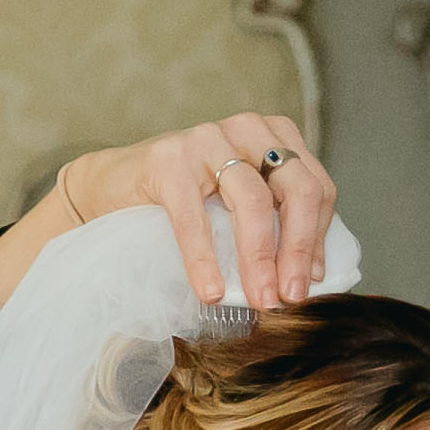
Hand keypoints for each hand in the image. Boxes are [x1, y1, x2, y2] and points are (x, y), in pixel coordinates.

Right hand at [66, 116, 336, 308]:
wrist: (111, 186)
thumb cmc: (183, 202)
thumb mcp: (237, 204)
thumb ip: (274, 224)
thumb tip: (310, 276)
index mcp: (274, 137)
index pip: (316, 187)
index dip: (318, 239)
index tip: (311, 282)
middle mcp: (247, 130)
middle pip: (295, 190)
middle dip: (297, 250)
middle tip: (290, 297)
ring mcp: (207, 139)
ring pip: (252, 201)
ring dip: (259, 259)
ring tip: (260, 300)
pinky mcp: (168, 158)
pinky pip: (195, 217)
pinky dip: (204, 259)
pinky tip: (210, 291)